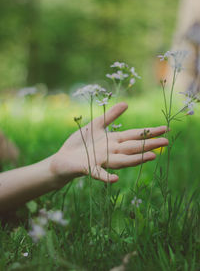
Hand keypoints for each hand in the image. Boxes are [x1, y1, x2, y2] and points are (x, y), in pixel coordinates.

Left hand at [50, 102, 167, 184]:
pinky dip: (106, 176)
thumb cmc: (79, 143)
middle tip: (166, 142)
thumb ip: (110, 116)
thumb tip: (126, 103)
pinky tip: (114, 178)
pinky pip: (98, 173)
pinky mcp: (88, 168)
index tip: (164, 129)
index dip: (148, 132)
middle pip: (132, 147)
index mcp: (113, 140)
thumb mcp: (95, 126)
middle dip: (149, 145)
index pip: (134, 136)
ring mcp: (101, 160)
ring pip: (122, 160)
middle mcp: (111, 151)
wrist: (62, 159)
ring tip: (151, 157)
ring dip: (136, 159)